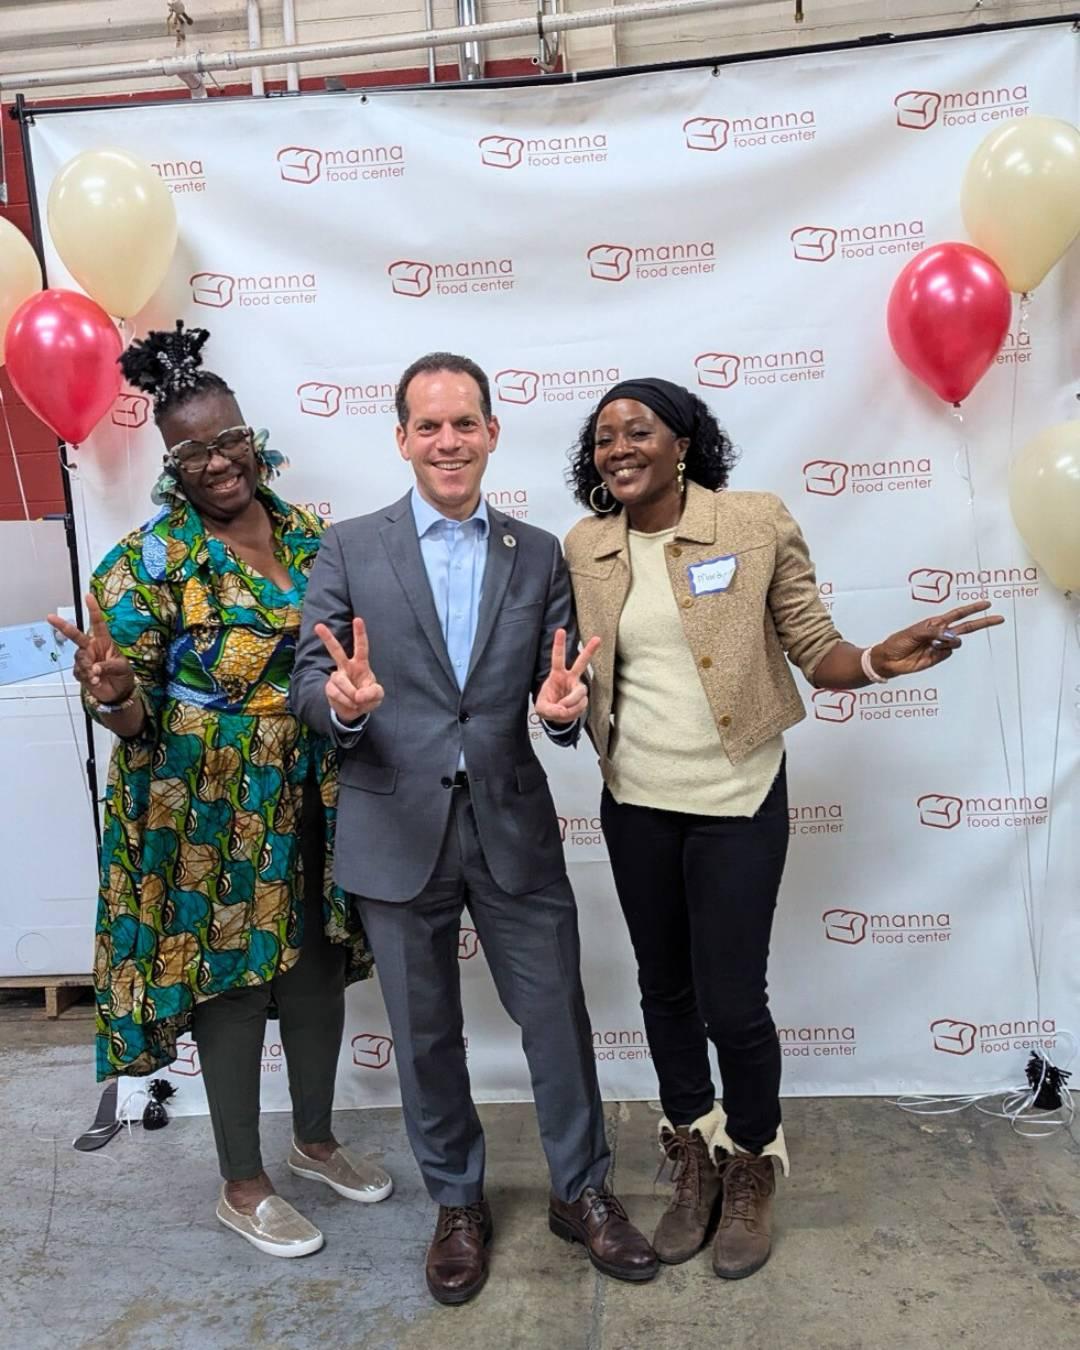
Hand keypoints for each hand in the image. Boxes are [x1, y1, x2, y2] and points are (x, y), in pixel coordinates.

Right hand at [47, 594, 135, 704]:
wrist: (119, 693)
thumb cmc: (123, 675)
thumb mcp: (121, 667)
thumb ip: (107, 666)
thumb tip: (94, 668)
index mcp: (104, 641)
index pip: (98, 623)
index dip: (93, 610)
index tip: (88, 596)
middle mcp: (92, 648)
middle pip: (75, 635)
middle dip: (63, 626)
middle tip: (50, 618)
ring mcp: (85, 659)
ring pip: (79, 658)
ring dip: (87, 667)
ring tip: (97, 676)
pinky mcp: (80, 672)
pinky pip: (79, 672)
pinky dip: (87, 677)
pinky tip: (95, 682)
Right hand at [315, 618, 384, 723]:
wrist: (355, 711)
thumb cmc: (367, 697)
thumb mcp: (377, 696)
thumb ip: (373, 693)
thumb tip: (358, 695)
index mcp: (360, 664)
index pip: (361, 647)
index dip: (359, 633)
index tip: (357, 619)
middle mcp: (346, 667)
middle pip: (335, 650)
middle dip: (327, 638)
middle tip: (318, 625)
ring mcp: (336, 676)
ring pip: (339, 680)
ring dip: (351, 693)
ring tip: (357, 701)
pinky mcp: (329, 688)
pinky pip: (335, 693)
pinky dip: (345, 701)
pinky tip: (350, 704)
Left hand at [535, 629, 600, 723]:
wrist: (557, 716)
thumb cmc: (548, 706)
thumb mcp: (541, 709)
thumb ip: (550, 709)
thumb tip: (563, 709)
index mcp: (557, 674)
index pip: (558, 658)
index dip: (559, 644)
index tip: (561, 630)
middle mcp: (570, 678)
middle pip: (581, 663)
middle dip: (589, 651)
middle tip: (598, 638)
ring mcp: (578, 687)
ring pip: (580, 692)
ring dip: (571, 703)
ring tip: (562, 710)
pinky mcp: (583, 699)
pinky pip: (581, 705)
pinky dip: (573, 712)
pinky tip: (567, 713)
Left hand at [870, 601, 1004, 677]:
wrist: (890, 659)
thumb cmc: (898, 641)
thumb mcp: (915, 632)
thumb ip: (934, 632)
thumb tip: (951, 635)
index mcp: (936, 623)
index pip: (958, 614)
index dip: (973, 609)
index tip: (987, 604)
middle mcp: (941, 633)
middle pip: (967, 627)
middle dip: (983, 622)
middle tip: (999, 618)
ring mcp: (941, 646)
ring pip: (957, 642)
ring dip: (948, 641)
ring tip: (932, 644)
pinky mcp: (939, 658)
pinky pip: (948, 653)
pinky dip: (941, 652)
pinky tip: (929, 652)